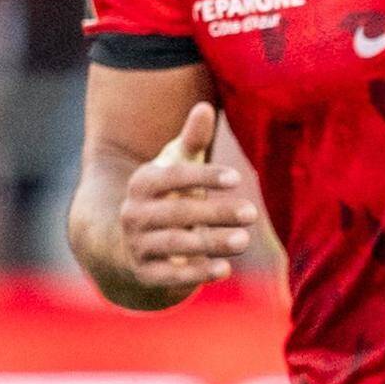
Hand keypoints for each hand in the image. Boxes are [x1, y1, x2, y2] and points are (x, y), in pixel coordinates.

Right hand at [112, 103, 262, 295]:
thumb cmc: (167, 198)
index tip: (236, 177)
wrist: (132, 246)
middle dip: (215, 213)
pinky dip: (197, 273)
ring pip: (175, 244)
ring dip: (210, 242)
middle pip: (177, 212)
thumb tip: (204, 108)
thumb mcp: (175, 168)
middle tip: (252, 213)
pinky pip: (170, 275)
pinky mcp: (145, 273)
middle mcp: (133, 213)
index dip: (204, 176)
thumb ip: (191, 141)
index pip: (172, 176)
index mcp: (142, 183)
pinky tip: (225, 269)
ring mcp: (137, 245)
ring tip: (244, 240)